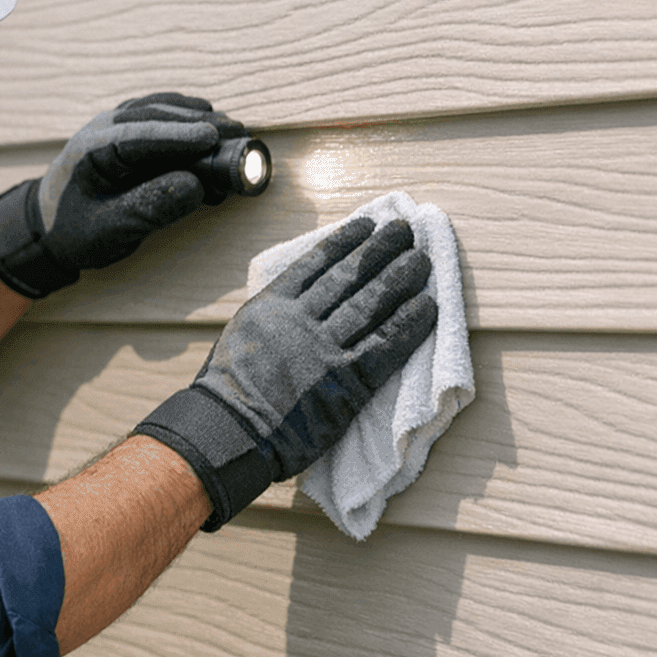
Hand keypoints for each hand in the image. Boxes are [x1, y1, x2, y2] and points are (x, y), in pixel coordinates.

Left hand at [0, 93, 248, 297]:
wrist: (48, 227)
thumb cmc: (75, 232)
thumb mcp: (110, 231)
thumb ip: (150, 208)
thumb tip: (196, 186)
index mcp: (92, 149)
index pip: (140, 135)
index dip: (179, 135)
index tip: (213, 136)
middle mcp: (104, 127)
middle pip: (157, 114)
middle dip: (200, 123)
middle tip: (240, 134)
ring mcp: (116, 123)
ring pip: (162, 108)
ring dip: (198, 118)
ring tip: (234, 132)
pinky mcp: (129, 129)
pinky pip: (162, 115)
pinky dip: (188, 121)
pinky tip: (213, 130)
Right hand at [133, 218, 437, 529]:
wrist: (229, 431)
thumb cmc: (229, 392)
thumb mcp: (241, 335)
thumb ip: (271, 315)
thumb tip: (297, 298)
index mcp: (272, 306)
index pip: (316, 264)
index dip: (345, 242)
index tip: (367, 225)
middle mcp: (300, 320)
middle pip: (348, 276)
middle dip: (380, 250)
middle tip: (404, 232)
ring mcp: (324, 349)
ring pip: (369, 304)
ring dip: (399, 278)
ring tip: (422, 259)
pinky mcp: (346, 382)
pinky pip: (385, 345)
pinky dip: (408, 324)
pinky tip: (427, 306)